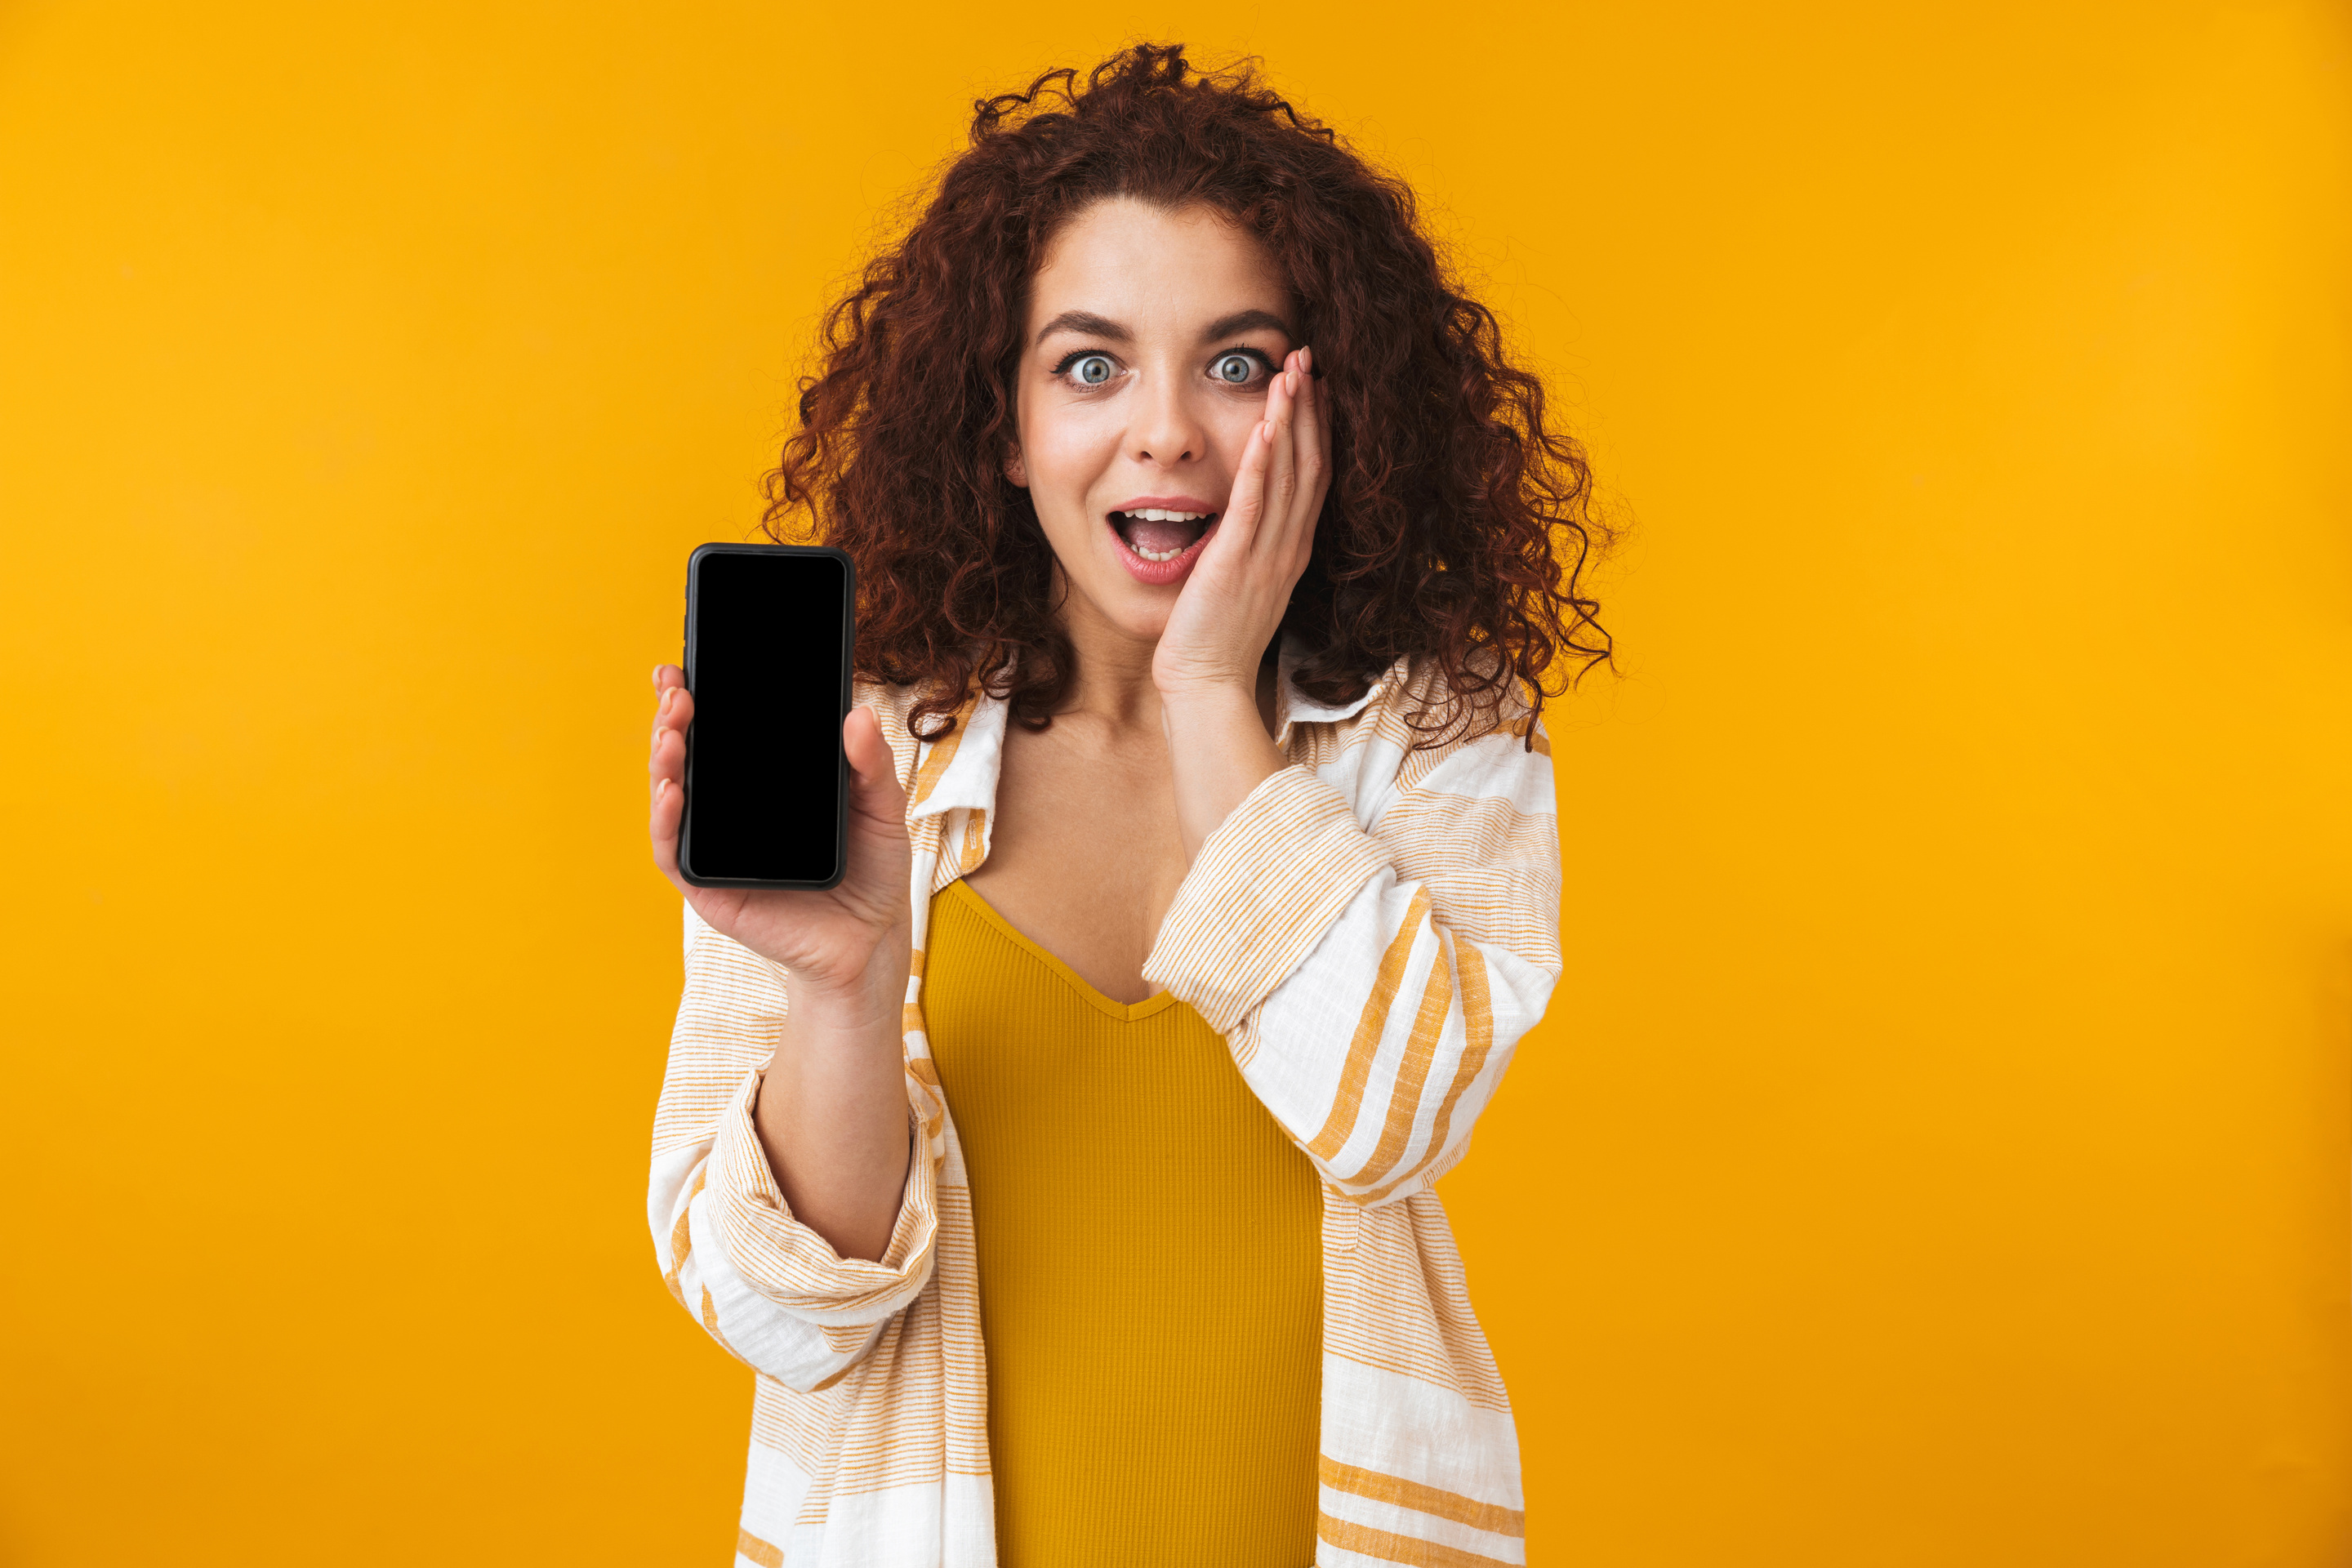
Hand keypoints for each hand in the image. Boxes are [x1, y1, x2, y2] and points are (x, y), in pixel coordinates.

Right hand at [648, 668, 911, 1017]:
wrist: (871, 941)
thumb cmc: (873, 872)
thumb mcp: (881, 809)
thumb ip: (871, 764)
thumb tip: (858, 714)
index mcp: (763, 783)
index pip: (720, 733)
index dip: (694, 698)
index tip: (683, 666)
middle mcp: (730, 811)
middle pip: (686, 755)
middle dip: (672, 718)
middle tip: (678, 690)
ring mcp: (714, 847)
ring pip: (670, 796)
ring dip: (662, 760)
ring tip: (671, 730)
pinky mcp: (708, 887)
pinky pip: (674, 852)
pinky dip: (666, 820)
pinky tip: (673, 789)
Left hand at [1152, 345, 1329, 696]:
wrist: (1208, 686)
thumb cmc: (1215, 642)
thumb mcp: (1241, 584)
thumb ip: (1248, 546)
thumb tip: (1241, 517)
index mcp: (1291, 550)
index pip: (1315, 476)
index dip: (1318, 427)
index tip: (1316, 385)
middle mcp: (1289, 547)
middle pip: (1312, 463)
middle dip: (1311, 407)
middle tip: (1308, 358)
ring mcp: (1268, 554)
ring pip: (1290, 474)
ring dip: (1292, 418)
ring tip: (1291, 371)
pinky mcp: (1237, 562)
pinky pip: (1255, 502)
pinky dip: (1262, 461)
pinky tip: (1266, 424)